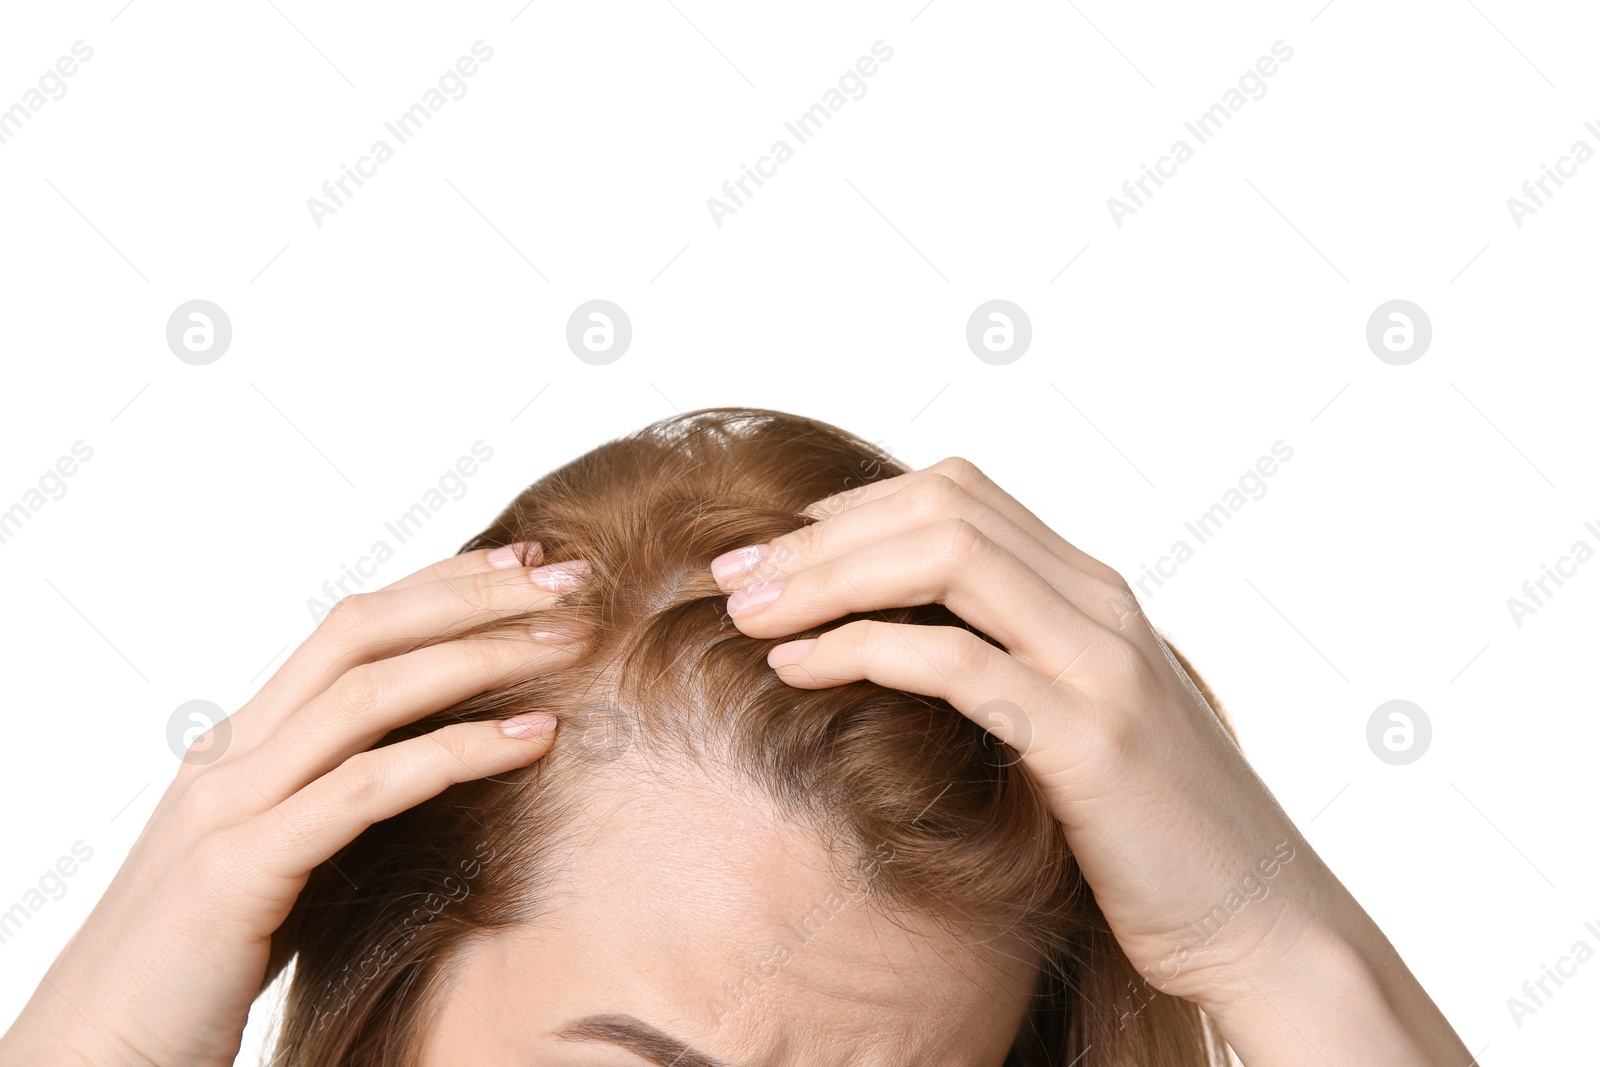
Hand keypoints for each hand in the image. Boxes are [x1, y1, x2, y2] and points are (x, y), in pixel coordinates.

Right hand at [0, 545, 586, 1066]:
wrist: (90, 1054)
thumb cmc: (197, 965)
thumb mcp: (273, 858)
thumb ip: (328, 800)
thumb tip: (427, 765)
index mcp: (242, 743)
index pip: (350, 625)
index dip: (442, 584)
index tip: (528, 562)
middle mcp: (233, 754)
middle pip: (364, 631)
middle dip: (474, 595)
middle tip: (572, 578)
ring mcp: (230, 806)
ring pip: (369, 693)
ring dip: (481, 656)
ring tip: (571, 641)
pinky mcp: (240, 871)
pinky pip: (367, 788)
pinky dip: (458, 752)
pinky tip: (534, 738)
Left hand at [712, 458, 1470, 1062]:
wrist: (1262, 917)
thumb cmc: (1152, 827)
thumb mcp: (1081, 715)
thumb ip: (1015, 657)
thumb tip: (903, 638)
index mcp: (1094, 591)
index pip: (960, 492)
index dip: (856, 506)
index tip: (778, 547)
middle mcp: (1102, 605)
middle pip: (941, 507)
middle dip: (823, 534)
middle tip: (734, 575)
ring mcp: (1102, 665)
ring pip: (947, 559)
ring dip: (829, 576)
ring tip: (746, 612)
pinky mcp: (1090, 740)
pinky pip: (959, 665)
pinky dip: (864, 651)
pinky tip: (798, 670)